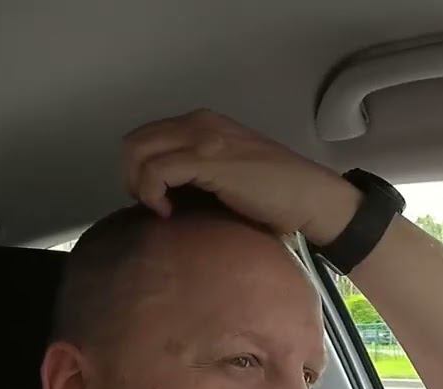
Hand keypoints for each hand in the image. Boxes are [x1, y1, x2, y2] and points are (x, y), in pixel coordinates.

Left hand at [121, 109, 361, 244]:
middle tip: (150, 205)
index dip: (138, 170)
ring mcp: (204, 138)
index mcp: (203, 123)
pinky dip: (151, 193)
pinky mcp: (208, 159)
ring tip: (161, 208)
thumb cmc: (275, 195)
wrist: (310, 198)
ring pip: (140, 152)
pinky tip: (168, 212)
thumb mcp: (228, 173)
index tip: (153, 199)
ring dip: (139, 185)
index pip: (147, 137)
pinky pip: (156, 170)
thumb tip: (163, 193)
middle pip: (135, 142)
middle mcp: (199, 122)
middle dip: (131, 177)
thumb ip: (197, 171)